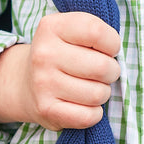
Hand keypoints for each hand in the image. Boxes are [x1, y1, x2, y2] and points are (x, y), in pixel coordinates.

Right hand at [0, 12, 120, 130]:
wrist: (25, 83)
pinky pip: (88, 116)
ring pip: (98, 94)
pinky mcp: (46, 109)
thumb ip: (96, 32)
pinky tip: (85, 104)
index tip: (108, 49)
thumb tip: (118, 54)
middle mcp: (44, 54)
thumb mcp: (72, 31)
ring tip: (91, 87)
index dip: (112, 43)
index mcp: (52, 27)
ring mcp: (42, 83)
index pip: (97, 32)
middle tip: (102, 72)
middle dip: (111, 72)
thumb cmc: (62, 54)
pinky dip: (94, 113)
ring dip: (103, 93)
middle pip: (102, 66)